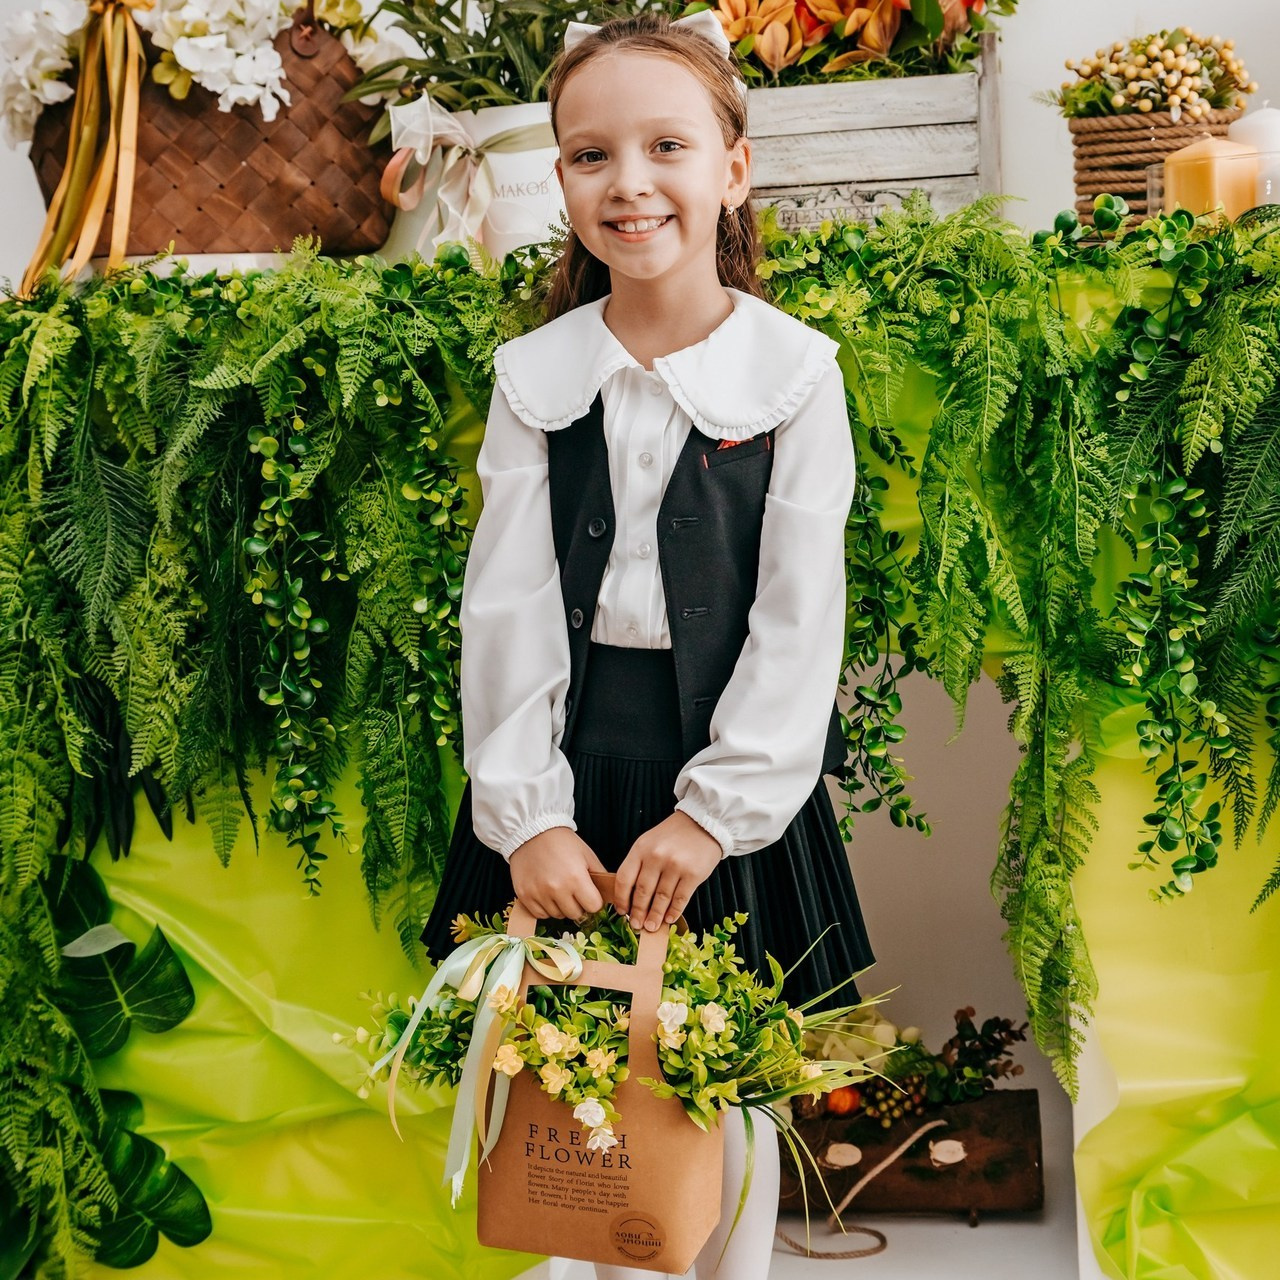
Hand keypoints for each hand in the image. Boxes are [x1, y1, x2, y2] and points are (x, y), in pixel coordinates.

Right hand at [509, 827, 607, 919]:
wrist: (532, 831)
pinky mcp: (524, 895)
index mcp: (576, 877)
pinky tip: (546, 894)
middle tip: (573, 892)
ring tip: (558, 889)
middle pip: (575, 914)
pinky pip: (540, 914)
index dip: (593, 901)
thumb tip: (609, 893)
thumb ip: (600, 876)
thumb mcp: (586, 855)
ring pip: (558, 915)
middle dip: (578, 905)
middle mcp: (557, 888)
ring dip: (561, 907)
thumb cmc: (562, 842)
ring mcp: (539, 893)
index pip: (593, 906)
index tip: (589, 894)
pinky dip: (545, 908)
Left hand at [614, 811, 721, 932]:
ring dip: (655, 916)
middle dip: (638, 912)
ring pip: (661, 899)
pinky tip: (669, 919)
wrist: (703, 824)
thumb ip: (639, 865)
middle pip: (642, 892)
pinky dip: (674, 912)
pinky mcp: (693, 874)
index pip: (624, 879)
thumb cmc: (673, 836)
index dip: (621, 899)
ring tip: (651, 927)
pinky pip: (680, 899)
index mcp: (641, 848)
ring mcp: (676, 866)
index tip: (622, 911)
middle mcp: (656, 857)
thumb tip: (631, 897)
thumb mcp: (649, 843)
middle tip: (636, 925)